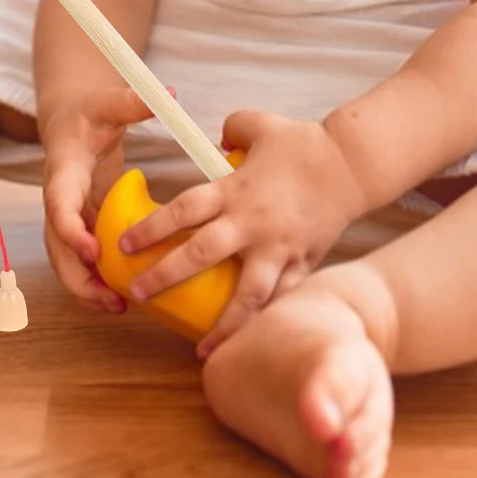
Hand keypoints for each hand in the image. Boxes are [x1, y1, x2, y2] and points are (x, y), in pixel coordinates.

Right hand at [40, 83, 178, 316]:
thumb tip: (171, 95)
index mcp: (63, 171)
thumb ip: (135, 101)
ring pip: (65, 260)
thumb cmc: (90, 112)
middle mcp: (58, 199)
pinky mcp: (80, 225)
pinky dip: (95, 280)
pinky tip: (121, 297)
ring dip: (85, 286)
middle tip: (109, 298)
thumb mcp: (109, 102)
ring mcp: (67, 216)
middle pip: (56, 246)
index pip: (58, 205)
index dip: (71, 230)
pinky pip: (80, 259)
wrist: (70, 122)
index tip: (93, 250)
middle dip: (77, 276)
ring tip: (117, 307)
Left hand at [116, 108, 363, 357]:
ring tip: (203, 352)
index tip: (124, 246)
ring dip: (223, 325)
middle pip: (201, 253)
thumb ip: (233, 128)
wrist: (352, 164)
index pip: (183, 210)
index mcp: (235, 190)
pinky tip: (252, 344)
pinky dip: (266, 322)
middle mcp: (251, 223)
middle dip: (165, 277)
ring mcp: (278, 248)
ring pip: (246, 294)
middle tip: (137, 295)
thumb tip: (218, 139)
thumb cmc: (304, 143)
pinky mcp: (302, 263)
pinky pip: (282, 299)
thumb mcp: (260, 125)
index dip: (151, 228)